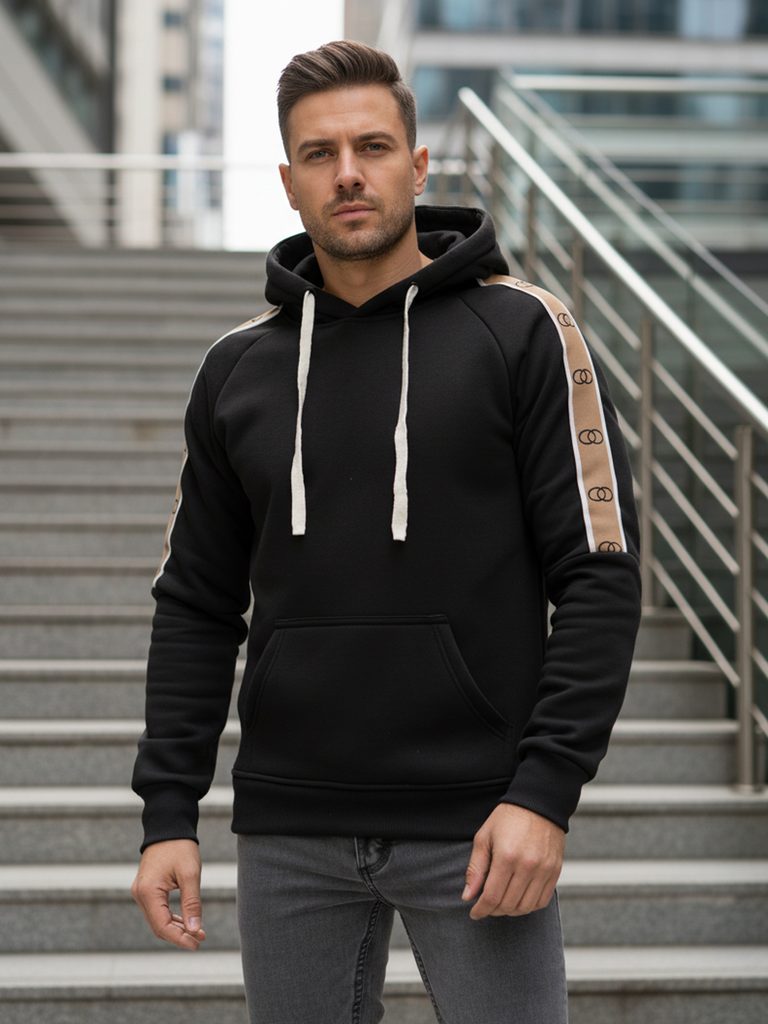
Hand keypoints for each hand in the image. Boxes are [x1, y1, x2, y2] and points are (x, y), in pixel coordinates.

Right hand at [131, 838, 206, 949]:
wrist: (169, 826)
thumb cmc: (180, 847)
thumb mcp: (190, 874)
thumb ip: (192, 903)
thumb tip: (194, 930)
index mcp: (148, 891)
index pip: (162, 926)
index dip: (179, 939)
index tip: (196, 944)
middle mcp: (140, 894)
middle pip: (158, 926)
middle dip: (179, 935)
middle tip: (200, 939)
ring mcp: (141, 891)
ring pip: (158, 920)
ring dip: (176, 928)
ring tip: (197, 932)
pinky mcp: (146, 888)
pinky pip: (157, 910)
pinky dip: (171, 917)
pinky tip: (186, 921)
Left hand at [461, 803, 564, 918]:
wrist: (539, 803)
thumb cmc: (508, 818)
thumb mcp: (484, 837)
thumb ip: (476, 868)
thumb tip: (468, 896)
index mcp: (506, 856)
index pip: (492, 896)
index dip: (481, 909)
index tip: (474, 912)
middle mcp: (527, 866)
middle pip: (508, 904)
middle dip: (493, 910)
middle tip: (486, 906)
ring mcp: (544, 870)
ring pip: (525, 907)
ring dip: (510, 911)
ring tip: (501, 903)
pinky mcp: (555, 871)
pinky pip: (542, 901)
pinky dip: (528, 906)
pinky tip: (518, 899)